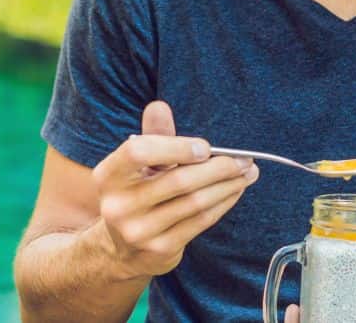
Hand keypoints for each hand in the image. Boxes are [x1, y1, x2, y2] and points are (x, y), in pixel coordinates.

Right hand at [91, 100, 258, 278]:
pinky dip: (223, 203)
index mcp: (108, 175)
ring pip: (195, 202)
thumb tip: (159, 106)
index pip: (139, 152)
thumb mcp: (138, 165)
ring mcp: (139, 230)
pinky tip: (235, 191)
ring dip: (228, 185)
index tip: (206, 147)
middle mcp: (118, 205)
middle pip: (178, 180)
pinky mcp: (160, 249)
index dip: (176, 147)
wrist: (122, 249)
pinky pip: (201, 221)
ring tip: (247, 173)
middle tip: (244, 159)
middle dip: (218, 167)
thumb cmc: (137, 193)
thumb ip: (153, 135)